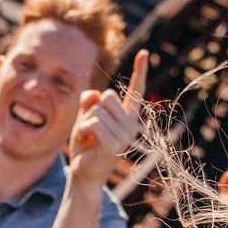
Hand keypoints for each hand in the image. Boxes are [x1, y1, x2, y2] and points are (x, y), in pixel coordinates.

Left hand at [68, 49, 148, 179]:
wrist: (84, 174)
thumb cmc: (86, 146)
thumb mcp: (85, 118)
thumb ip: (88, 103)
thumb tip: (93, 94)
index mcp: (128, 117)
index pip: (136, 91)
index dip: (140, 71)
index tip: (145, 53)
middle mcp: (131, 125)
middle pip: (108, 95)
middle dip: (92, 108)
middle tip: (90, 129)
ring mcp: (125, 136)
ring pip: (97, 110)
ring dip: (84, 123)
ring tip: (87, 138)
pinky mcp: (114, 145)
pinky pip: (93, 123)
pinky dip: (82, 130)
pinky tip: (85, 143)